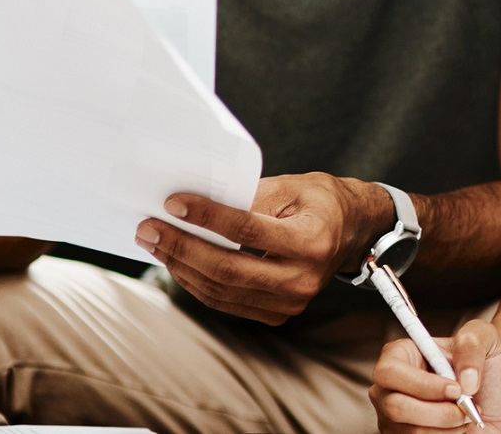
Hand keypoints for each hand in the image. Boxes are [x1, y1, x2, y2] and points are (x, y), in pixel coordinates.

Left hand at [137, 172, 388, 324]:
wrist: (352, 232)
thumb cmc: (320, 201)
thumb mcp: (292, 186)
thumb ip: (248, 197)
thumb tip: (195, 205)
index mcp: (311, 242)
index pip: (247, 231)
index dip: (207, 217)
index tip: (173, 203)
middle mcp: (303, 280)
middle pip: (228, 269)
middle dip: (181, 247)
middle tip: (149, 228)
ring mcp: (291, 303)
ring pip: (221, 290)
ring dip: (181, 266)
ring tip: (154, 242)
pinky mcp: (278, 313)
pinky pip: (226, 302)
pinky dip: (197, 282)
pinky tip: (177, 261)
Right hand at [371, 319, 500, 432]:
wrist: (500, 403)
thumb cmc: (487, 367)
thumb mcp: (485, 338)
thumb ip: (471, 344)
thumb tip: (464, 381)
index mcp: (402, 355)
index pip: (390, 371)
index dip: (421, 384)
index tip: (456, 389)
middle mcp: (391, 387)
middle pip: (395, 406)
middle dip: (438, 412)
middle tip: (464, 406)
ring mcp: (395, 417)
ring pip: (411, 431)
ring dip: (447, 426)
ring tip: (465, 414)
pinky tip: (458, 427)